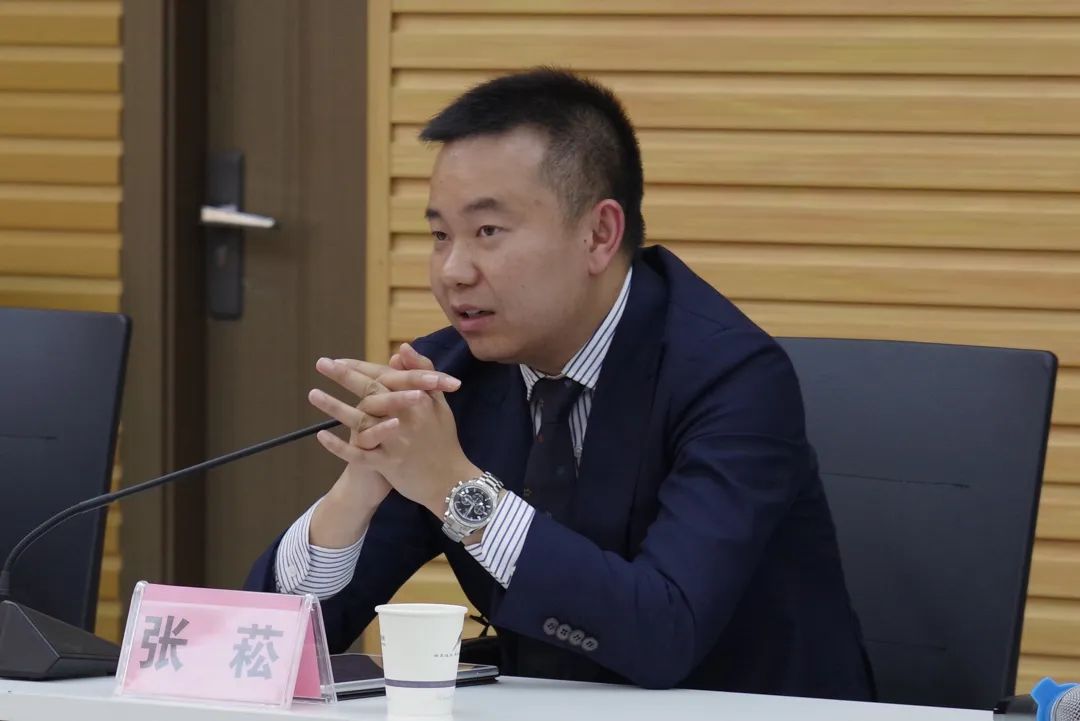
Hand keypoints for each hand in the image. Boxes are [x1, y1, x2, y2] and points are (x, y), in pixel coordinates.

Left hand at [319, 346, 479, 516]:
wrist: (452, 482)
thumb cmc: (444, 440)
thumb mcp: (439, 404)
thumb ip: (422, 375)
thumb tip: (401, 349)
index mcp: (417, 400)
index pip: (385, 376)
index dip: (361, 367)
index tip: (339, 359)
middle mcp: (405, 418)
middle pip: (371, 391)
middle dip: (344, 376)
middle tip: (321, 363)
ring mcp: (395, 442)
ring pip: (360, 421)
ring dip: (334, 407)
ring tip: (313, 393)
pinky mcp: (389, 464)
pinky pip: (359, 454)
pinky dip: (339, 446)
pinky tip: (321, 435)